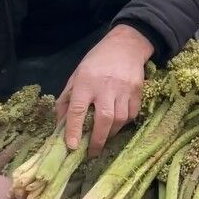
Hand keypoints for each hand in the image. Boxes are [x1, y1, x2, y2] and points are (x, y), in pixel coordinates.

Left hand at [55, 25, 152, 155]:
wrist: (125, 46)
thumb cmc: (96, 62)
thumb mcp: (76, 76)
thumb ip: (67, 100)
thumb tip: (60, 124)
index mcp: (85, 82)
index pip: (77, 109)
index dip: (73, 129)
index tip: (71, 146)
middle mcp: (105, 86)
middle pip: (104, 119)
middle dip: (98, 140)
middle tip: (92, 152)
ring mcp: (124, 89)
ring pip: (119, 119)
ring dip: (111, 133)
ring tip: (104, 137)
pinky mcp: (138, 91)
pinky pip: (132, 114)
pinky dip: (124, 123)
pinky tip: (117, 123)